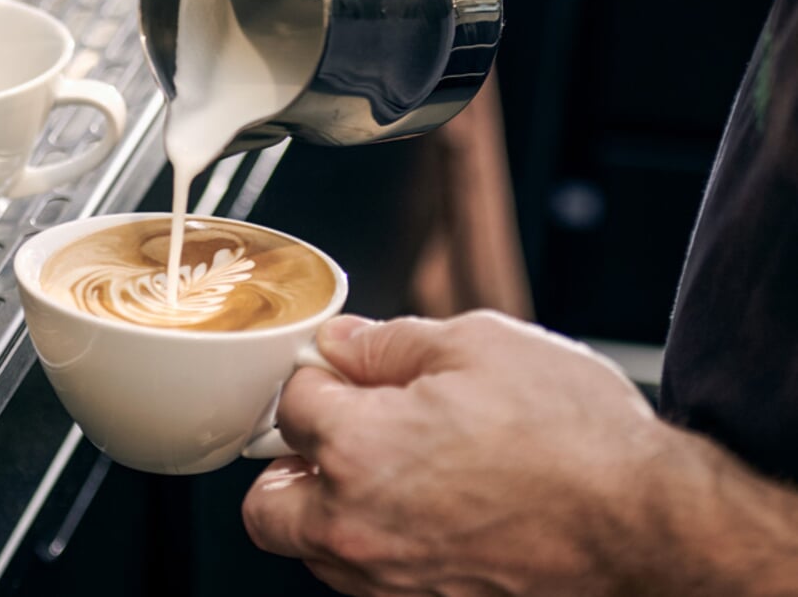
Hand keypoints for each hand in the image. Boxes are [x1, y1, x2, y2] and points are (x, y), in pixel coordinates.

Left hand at [242, 311, 675, 595]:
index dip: (319, 376)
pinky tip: (423, 512)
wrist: (647, 525)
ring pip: (313, 549)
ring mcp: (389, 581)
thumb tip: (342, 344)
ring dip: (327, 509)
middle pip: (266, 503)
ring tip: (387, 474)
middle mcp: (358, 525)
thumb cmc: (574, 436)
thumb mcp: (479, 345)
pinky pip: (366, 581)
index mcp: (357, 447)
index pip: (291, 402)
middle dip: (288, 464)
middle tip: (331, 436)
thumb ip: (389, 342)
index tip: (341, 373)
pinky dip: (374, 547)